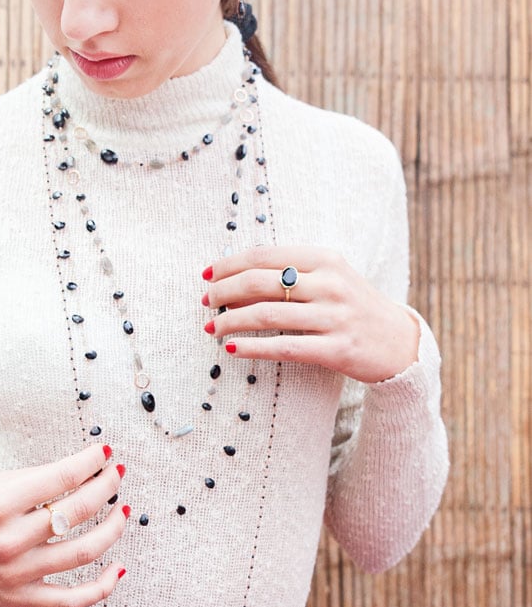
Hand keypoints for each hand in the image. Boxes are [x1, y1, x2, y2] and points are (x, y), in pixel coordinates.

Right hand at [0, 443, 127, 606]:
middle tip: (116, 475)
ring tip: (122, 511)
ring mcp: (17, 573)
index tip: (105, 454)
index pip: (63, 477)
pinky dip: (102, 587)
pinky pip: (72, 600)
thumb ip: (32, 483)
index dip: (91, 462)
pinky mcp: (19, 599)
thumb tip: (79, 472)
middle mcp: (11, 538)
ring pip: (84, 552)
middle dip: (106, 487)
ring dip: (112, 528)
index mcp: (0, 501)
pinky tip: (118, 568)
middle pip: (79, 511)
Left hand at [202, 246, 419, 383]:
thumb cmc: (353, 307)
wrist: (400, 343)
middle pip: (260, 282)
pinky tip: (232, 349)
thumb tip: (234, 277)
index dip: (229, 264)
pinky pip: (284, 347)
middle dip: (224, 291)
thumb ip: (291, 272)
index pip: (264, 256)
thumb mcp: (330, 278)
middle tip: (205, 301)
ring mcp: (335, 317)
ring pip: (267, 315)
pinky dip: (252, 347)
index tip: (207, 274)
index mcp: (325, 259)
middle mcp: (330, 284)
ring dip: (230, 321)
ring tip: (212, 328)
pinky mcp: (337, 349)